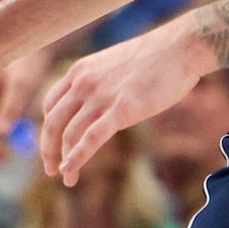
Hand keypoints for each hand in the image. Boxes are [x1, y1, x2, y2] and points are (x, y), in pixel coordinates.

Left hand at [39, 23, 208, 183]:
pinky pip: (91, 139)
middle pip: (53, 122)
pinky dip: (76, 159)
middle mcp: (84, 83)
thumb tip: (102, 102)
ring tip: (67, 179)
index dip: (48, 129)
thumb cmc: (155, 57)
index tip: (53, 145)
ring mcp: (102, 96)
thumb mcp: (115, 65)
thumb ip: (101, 83)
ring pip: (70, 134)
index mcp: (80, 70)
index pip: (51, 104)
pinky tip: (69, 173)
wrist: (180, 47)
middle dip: (48, 149)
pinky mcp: (122, 110)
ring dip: (63, 160)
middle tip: (50, 168)